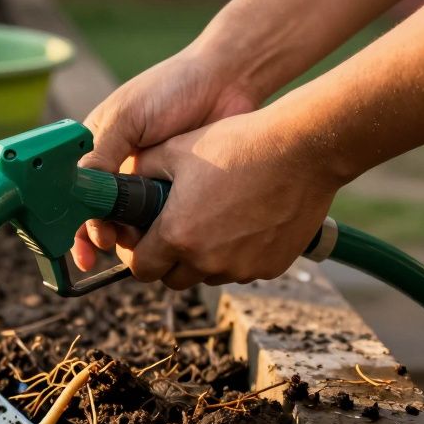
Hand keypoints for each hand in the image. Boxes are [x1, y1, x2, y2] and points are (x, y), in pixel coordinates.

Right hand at [72, 47, 261, 270]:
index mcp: (96, 149)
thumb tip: (80, 193)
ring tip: (144, 240)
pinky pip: (166, 220)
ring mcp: (149, 182)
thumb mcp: (127, 118)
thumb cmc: (171, 88)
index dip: (75, 223)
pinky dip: (163, 233)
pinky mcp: (179, 191)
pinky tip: (168, 238)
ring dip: (134, 237)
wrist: (227, 80)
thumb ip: (102, 153)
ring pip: (133, 223)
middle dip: (104, 235)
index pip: (75, 194)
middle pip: (101, 215)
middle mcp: (118, 169)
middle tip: (116, 242)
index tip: (84, 246)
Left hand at [112, 109, 340, 288]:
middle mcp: (207, 260)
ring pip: (207, 275)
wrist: (303, 149)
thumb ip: (141, 171)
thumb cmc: (239, 144)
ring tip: (211, 220)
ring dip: (202, 258)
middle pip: (172, 278)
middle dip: (168, 259)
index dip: (137, 253)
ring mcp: (242, 267)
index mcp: (177, 235)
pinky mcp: (271, 267)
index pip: (140, 267)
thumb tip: (120, 183)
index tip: (141, 239)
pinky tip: (242, 223)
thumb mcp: (176, 150)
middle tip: (174, 230)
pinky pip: (242, 270)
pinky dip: (236, 255)